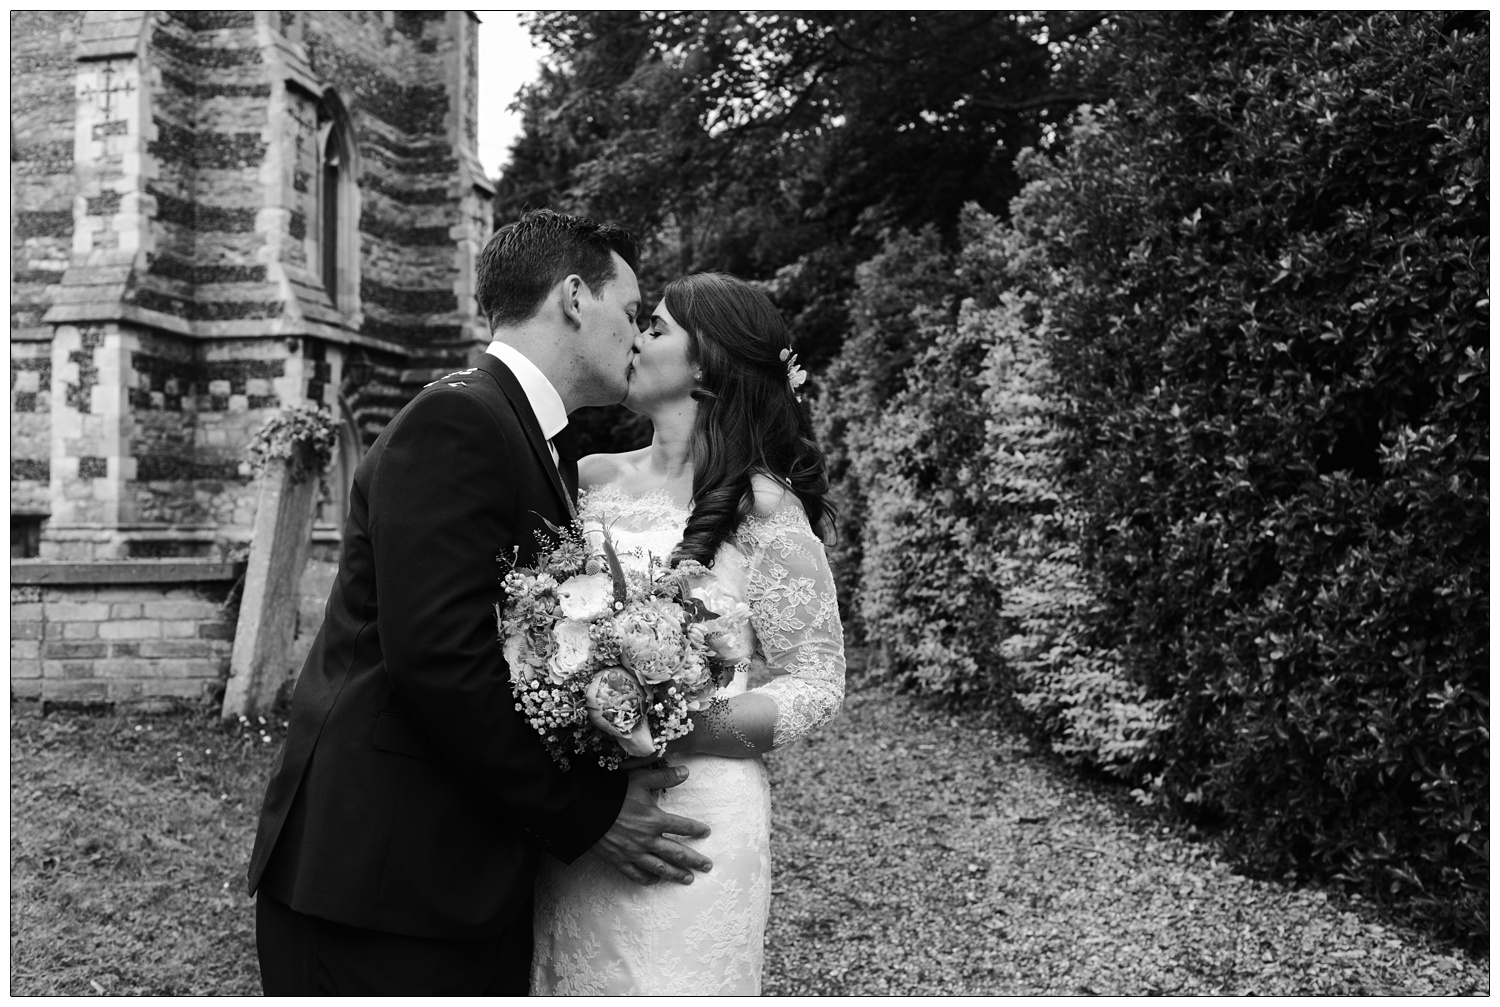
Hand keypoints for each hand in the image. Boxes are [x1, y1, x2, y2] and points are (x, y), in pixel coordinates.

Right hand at [588, 765, 712, 885]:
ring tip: (688, 879)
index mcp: (655, 819)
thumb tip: (686, 772)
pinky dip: (647, 879)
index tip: (706, 832)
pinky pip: (636, 874)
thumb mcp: (640, 779)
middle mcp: (647, 839)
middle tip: (707, 866)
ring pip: (660, 868)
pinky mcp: (619, 861)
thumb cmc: (612, 792)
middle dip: (694, 860)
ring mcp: (633, 853)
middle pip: (677, 853)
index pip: (682, 826)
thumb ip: (664, 776)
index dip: (696, 829)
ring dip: (676, 874)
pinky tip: (655, 881)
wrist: (583, 809)